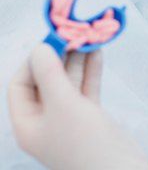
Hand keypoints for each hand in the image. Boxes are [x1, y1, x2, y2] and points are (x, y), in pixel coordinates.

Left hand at [8, 43, 147, 169]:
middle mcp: (46, 119)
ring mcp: (69, 117)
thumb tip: (40, 47)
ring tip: (87, 38)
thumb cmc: (84, 142)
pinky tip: (97, 53)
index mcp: (28, 122)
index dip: (33, 62)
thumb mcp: (63, 105)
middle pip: (46, 80)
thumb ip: (50, 74)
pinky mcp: (90, 116)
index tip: (51, 41)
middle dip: (58, 57)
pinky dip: (91, 71)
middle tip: (72, 34)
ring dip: (78, 61)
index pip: (20, 84)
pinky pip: (87, 88)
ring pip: (69, 82)